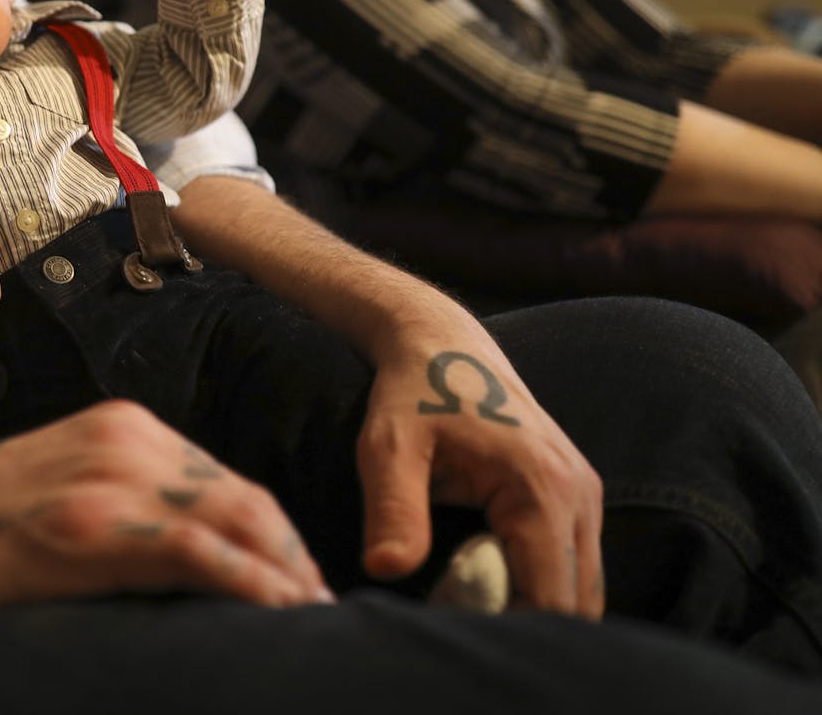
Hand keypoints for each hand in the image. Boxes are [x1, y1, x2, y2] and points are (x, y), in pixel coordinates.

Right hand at [0, 400, 333, 625]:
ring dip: (286, 573)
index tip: (293, 573)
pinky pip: (200, 554)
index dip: (269, 532)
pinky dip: (251, 585)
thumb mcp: (61, 484)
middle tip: (318, 604)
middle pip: (244, 495)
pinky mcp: (96, 529)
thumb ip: (123, 496)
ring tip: (312, 618)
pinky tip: (280, 613)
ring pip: (237, 519)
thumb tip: (186, 549)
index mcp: (122, 426)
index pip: (223, 478)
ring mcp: (113, 482)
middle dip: (290, 554)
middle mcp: (129, 441)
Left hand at [355, 307, 604, 618]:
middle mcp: (579, 493)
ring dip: (531, 604)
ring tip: (464, 593)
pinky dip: (536, 581)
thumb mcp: (388, 448)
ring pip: (580, 587)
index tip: (451, 627)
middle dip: (520, 623)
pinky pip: (573, 562)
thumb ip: (392, 509)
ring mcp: (585, 493)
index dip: (505, 628)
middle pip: (574, 603)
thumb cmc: (410, 392)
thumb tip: (385, 569)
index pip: (549, 597)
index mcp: (541, 486)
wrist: (440, 342)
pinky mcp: (576, 494)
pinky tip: (482, 570)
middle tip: (455, 615)